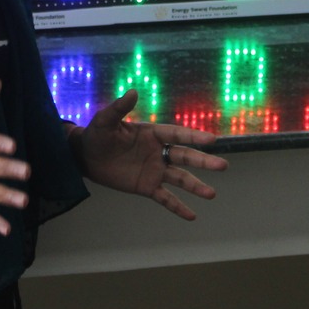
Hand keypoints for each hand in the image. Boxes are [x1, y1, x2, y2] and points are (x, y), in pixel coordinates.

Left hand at [69, 90, 223, 220]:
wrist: (86, 157)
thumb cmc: (97, 135)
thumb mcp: (105, 120)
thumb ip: (119, 108)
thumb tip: (133, 92)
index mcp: (152, 134)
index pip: (177, 135)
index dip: (194, 137)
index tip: (212, 140)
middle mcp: (158, 152)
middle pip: (185, 157)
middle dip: (203, 162)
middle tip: (222, 166)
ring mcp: (155, 171)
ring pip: (180, 178)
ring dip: (196, 186)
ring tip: (211, 195)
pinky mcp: (147, 186)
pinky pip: (165, 198)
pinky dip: (178, 207)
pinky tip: (192, 216)